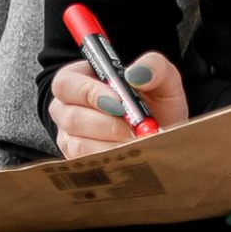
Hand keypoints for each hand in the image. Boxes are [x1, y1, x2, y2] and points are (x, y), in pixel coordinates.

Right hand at [48, 49, 188, 156]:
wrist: (164, 136)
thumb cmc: (156, 105)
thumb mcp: (164, 79)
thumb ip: (154, 66)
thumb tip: (136, 74)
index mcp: (79, 79)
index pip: (66, 83)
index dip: (89, 93)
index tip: (119, 103)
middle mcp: (67, 108)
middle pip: (70, 117)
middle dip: (107, 124)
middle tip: (134, 129)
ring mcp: (69, 137)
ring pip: (78, 144)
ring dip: (112, 145)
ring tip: (137, 142)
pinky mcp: (77, 161)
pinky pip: (87, 164)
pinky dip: (112, 161)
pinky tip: (131, 156)